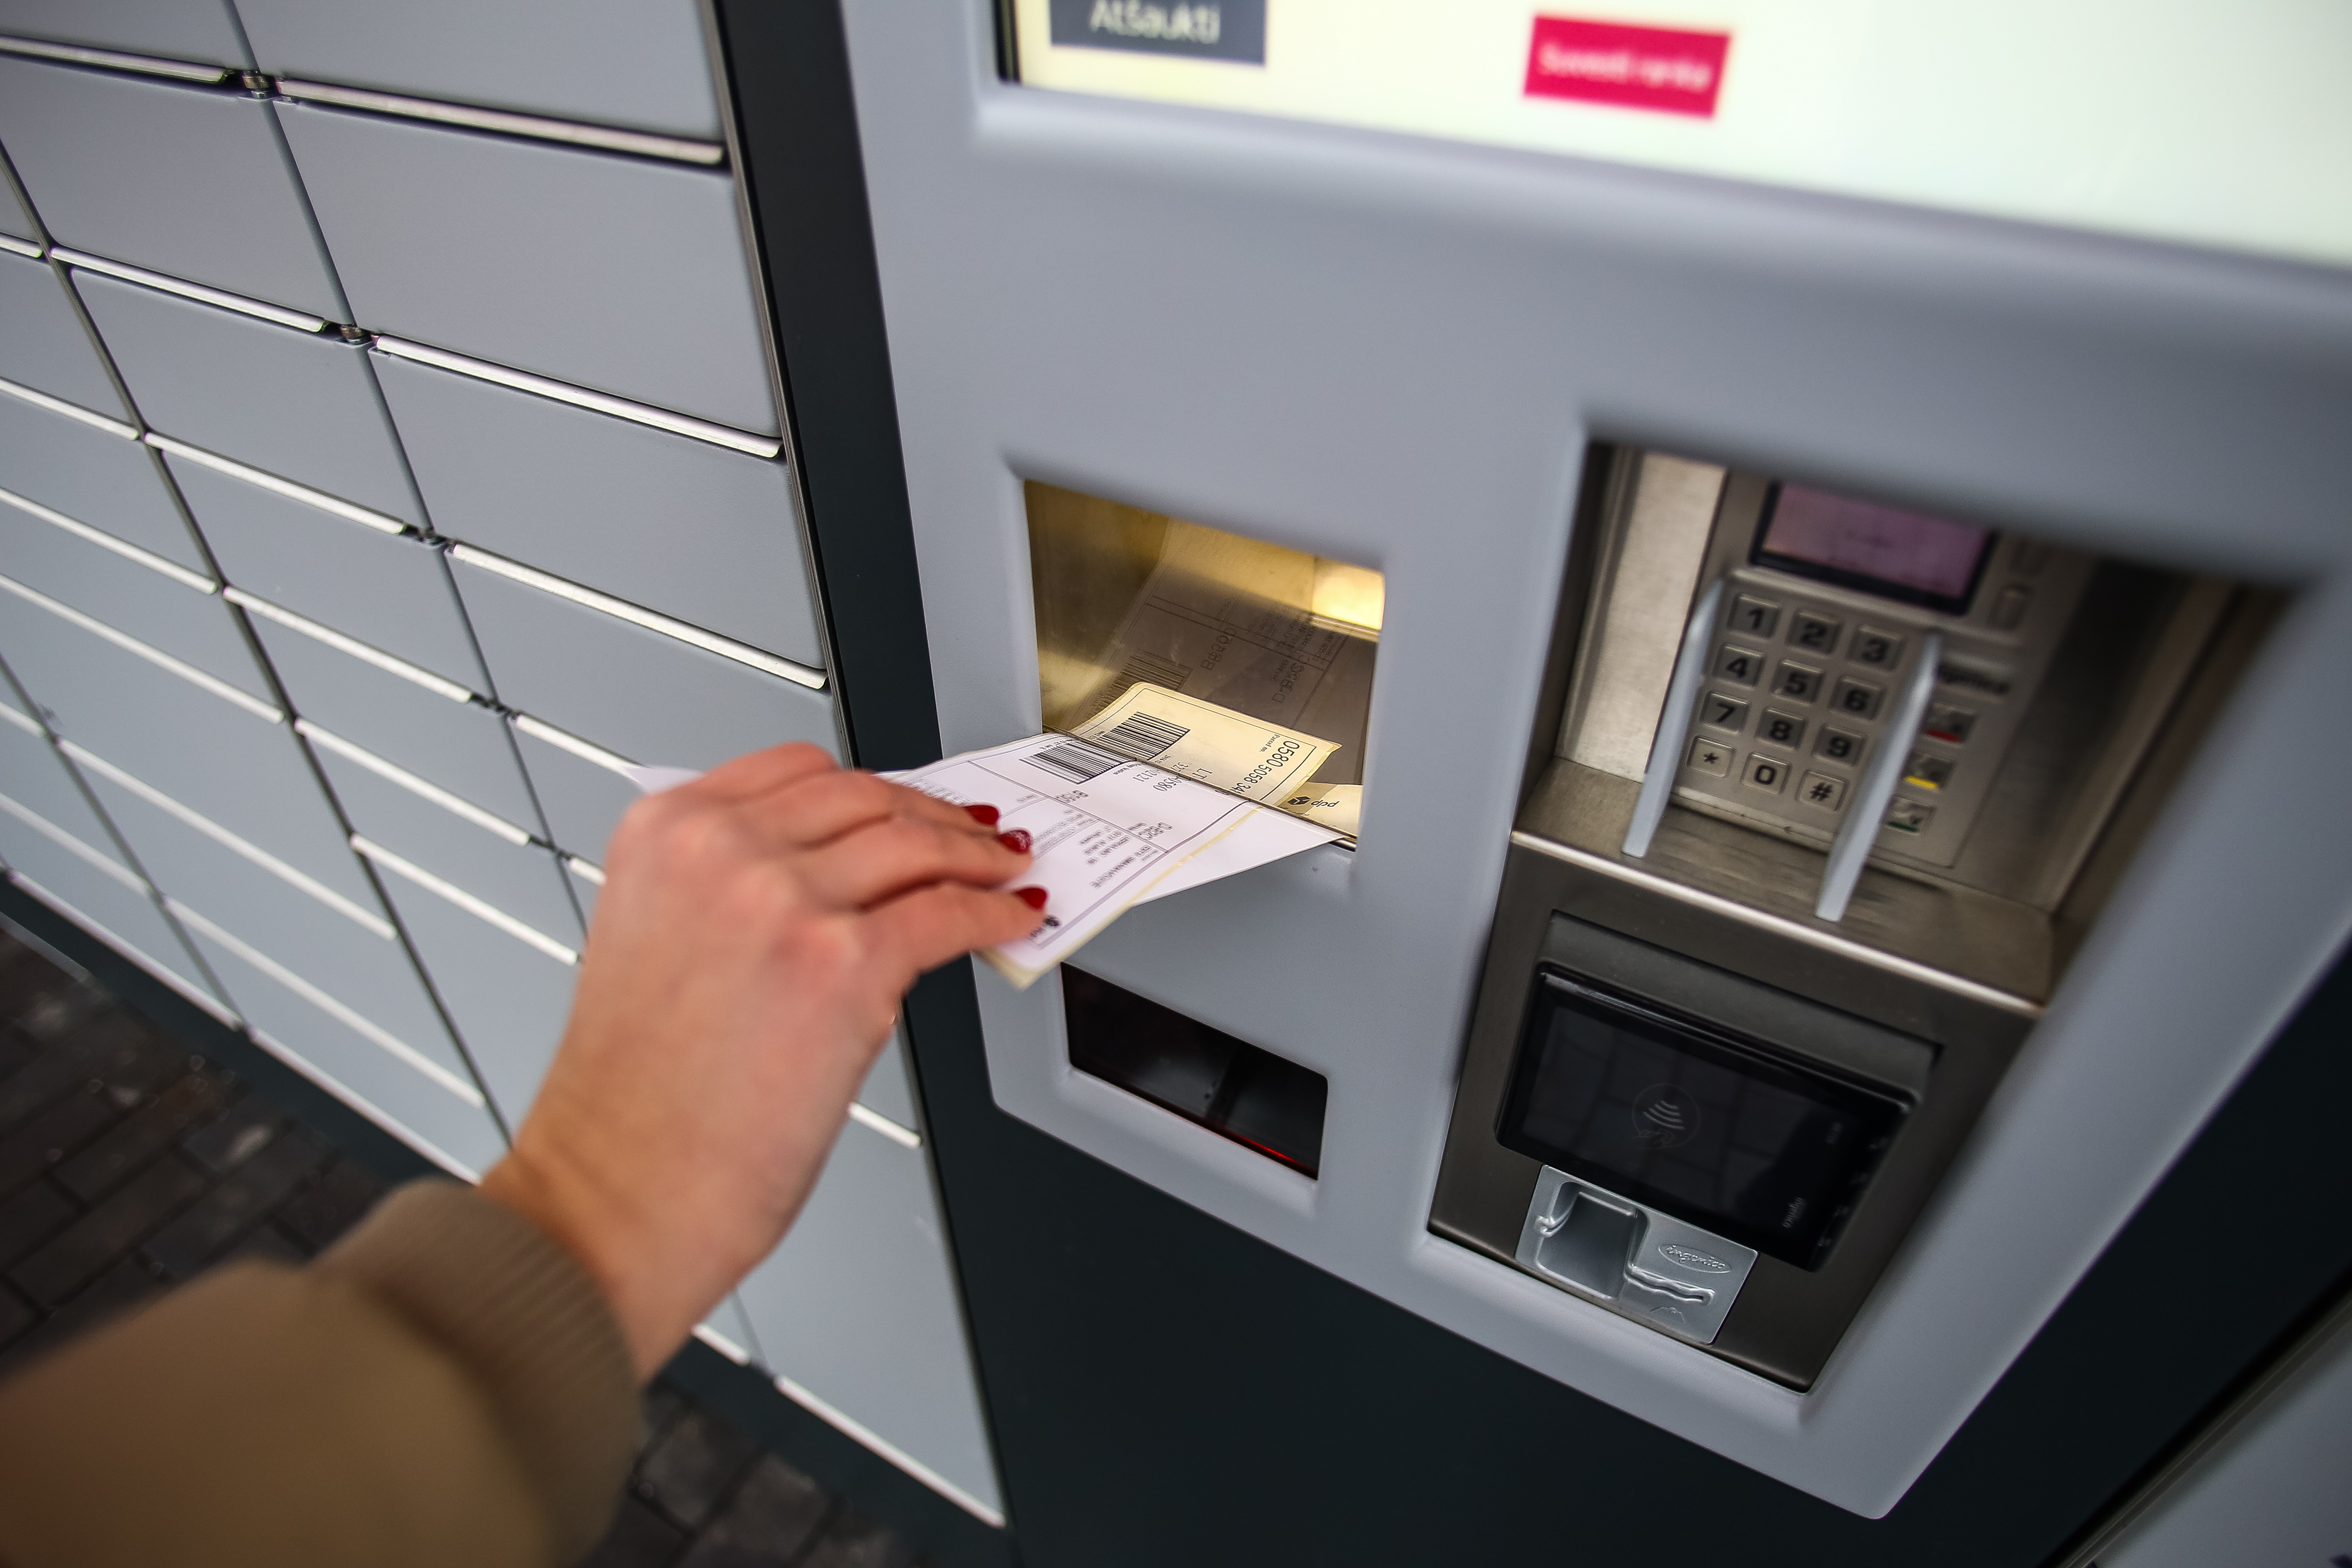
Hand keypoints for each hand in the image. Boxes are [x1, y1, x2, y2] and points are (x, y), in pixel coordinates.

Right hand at [479, 743, 1039, 1377]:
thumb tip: (836, 878)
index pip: (798, 771)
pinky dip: (993, 913)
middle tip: (972, 837)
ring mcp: (787, 901)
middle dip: (932, 817)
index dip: (873, 787)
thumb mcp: (657, 940)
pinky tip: (1010, 917)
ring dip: (975, 856)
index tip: (906, 802)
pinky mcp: (847, 964)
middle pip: (867, 799)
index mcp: (666, 831)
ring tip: (1003, 870)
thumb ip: (728, 886)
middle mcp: (723, 850)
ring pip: (916, 846)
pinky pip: (948, 914)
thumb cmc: (635, 1098)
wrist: (620, 1189)